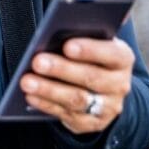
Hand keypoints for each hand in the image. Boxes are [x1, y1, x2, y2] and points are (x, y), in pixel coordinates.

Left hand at [19, 37, 134, 133]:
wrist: (104, 92)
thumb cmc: (90, 57)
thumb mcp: (93, 43)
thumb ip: (83, 34)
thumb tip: (60, 25)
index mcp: (122, 59)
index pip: (112, 54)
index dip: (90, 50)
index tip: (68, 46)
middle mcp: (119, 84)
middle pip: (91, 77)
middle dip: (61, 69)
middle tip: (37, 62)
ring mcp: (107, 106)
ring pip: (77, 99)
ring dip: (49, 89)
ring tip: (27, 81)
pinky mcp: (92, 123)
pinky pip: (66, 114)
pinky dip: (46, 104)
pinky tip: (30, 96)